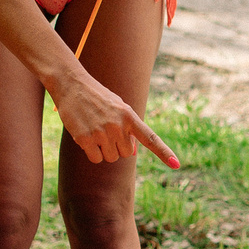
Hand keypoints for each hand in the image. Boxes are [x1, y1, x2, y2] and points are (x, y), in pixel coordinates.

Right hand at [51, 69, 179, 169]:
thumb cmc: (97, 97)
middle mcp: (118, 125)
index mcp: (129, 116)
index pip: (150, 138)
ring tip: (95, 130)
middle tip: (106, 130)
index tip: (176, 165)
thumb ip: (129, 126)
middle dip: (117, 146)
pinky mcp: (85, 138)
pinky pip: (96, 159)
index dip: (164, 152)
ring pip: (110, 158)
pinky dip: (92, 153)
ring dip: (104, 150)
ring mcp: (101, 132)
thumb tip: (132, 151)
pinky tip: (86, 136)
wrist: (71, 84)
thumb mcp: (118, 106)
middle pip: (125, 154)